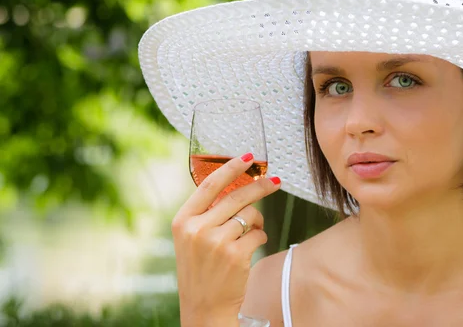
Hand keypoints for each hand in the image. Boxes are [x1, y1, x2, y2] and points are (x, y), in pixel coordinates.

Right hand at [171, 153, 279, 326]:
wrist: (204, 307)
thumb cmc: (201, 270)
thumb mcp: (192, 238)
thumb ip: (208, 213)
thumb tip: (240, 185)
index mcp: (183, 220)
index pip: (210, 185)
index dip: (231, 167)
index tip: (248, 157)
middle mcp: (197, 229)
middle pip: (237, 196)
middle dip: (261, 186)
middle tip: (275, 182)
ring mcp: (216, 242)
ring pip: (251, 216)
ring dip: (257, 223)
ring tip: (251, 234)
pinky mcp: (236, 254)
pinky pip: (259, 234)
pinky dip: (260, 238)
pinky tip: (249, 249)